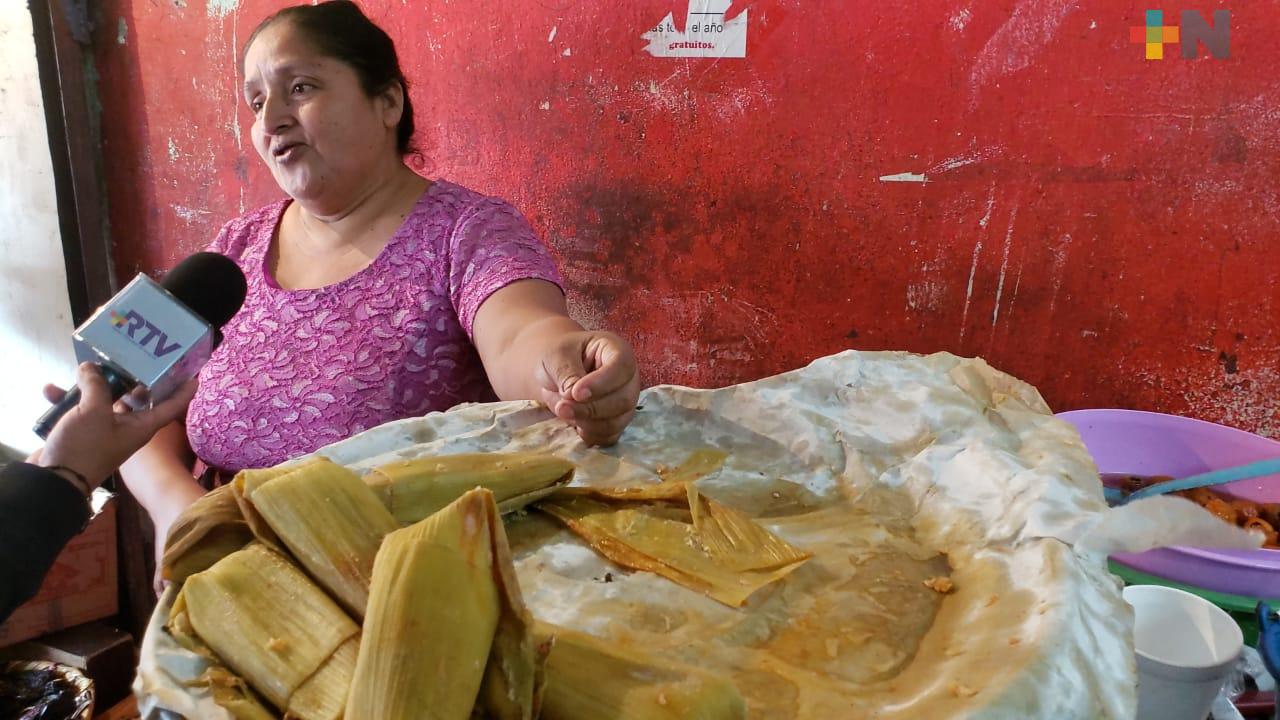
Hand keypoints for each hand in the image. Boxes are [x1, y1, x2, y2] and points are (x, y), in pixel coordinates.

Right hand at [36, 363, 197, 488]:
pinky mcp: (83, 434)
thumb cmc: (84, 448)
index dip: (183, 391)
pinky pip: (80, 411)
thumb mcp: (94, 411)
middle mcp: (128, 428)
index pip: (171, 406)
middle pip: (136, 398)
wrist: (54, 482)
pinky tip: (50, 390)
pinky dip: (67, 400)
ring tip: (82, 369)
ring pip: (104, 401)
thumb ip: (95, 385)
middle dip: (131, 378)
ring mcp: (105, 431)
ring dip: (91, 386)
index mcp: (142, 426)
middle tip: (129, 358)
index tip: (194, 374)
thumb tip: (90, 367)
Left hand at [536, 331, 639, 445]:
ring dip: (588, 424)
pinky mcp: (617, 421)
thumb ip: (567, 374)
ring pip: (618, 421)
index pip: (621, 368)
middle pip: (624, 400)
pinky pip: (610, 436)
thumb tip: (574, 399)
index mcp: (618, 351)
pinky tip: (575, 424)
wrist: (553, 371)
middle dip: (591, 408)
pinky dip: (591, 435)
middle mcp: (628, 377)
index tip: (575, 393)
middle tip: (562, 408)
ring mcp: (625, 401)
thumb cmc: (558, 356)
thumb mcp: (556, 356)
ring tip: (564, 413)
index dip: (600, 384)